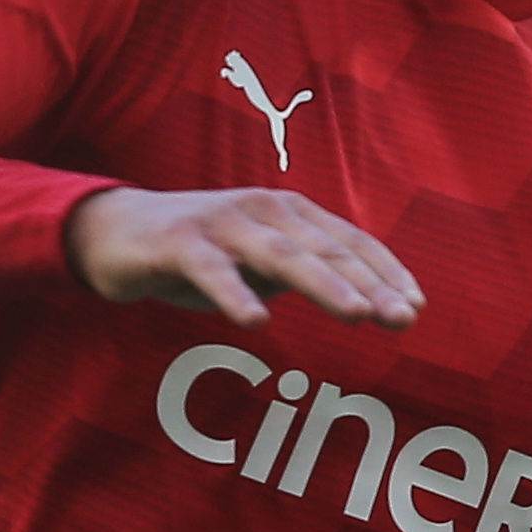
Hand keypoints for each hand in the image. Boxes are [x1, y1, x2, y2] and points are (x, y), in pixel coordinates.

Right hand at [67, 186, 422, 332]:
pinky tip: (255, 322)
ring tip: (357, 314)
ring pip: (280, 254)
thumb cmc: (202, 252)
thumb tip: (370, 302)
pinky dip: (235, 294)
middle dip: (369, 285)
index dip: (386, 273)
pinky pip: (211, 270)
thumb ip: (307, 276)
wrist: (116, 232)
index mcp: (290, 213)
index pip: (350, 242)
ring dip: (322, 284)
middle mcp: (262, 209)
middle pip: (325, 249)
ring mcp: (221, 222)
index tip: (415, 307)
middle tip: (402, 319)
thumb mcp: (261, 264)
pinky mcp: (178, 241)